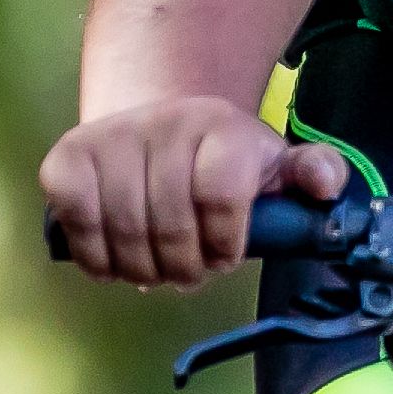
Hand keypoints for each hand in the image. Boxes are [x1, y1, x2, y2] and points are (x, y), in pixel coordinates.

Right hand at [40, 98, 352, 289]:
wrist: (157, 130)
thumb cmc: (223, 162)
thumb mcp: (274, 166)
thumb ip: (313, 174)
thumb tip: (325, 185)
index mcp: (222, 126)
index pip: (222, 193)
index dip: (225, 241)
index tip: (225, 255)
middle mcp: (164, 122)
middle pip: (170, 224)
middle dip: (183, 266)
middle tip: (188, 271)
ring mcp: (111, 137)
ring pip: (123, 232)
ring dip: (142, 270)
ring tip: (156, 268)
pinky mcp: (66, 157)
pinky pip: (75, 222)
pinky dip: (96, 257)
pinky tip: (114, 259)